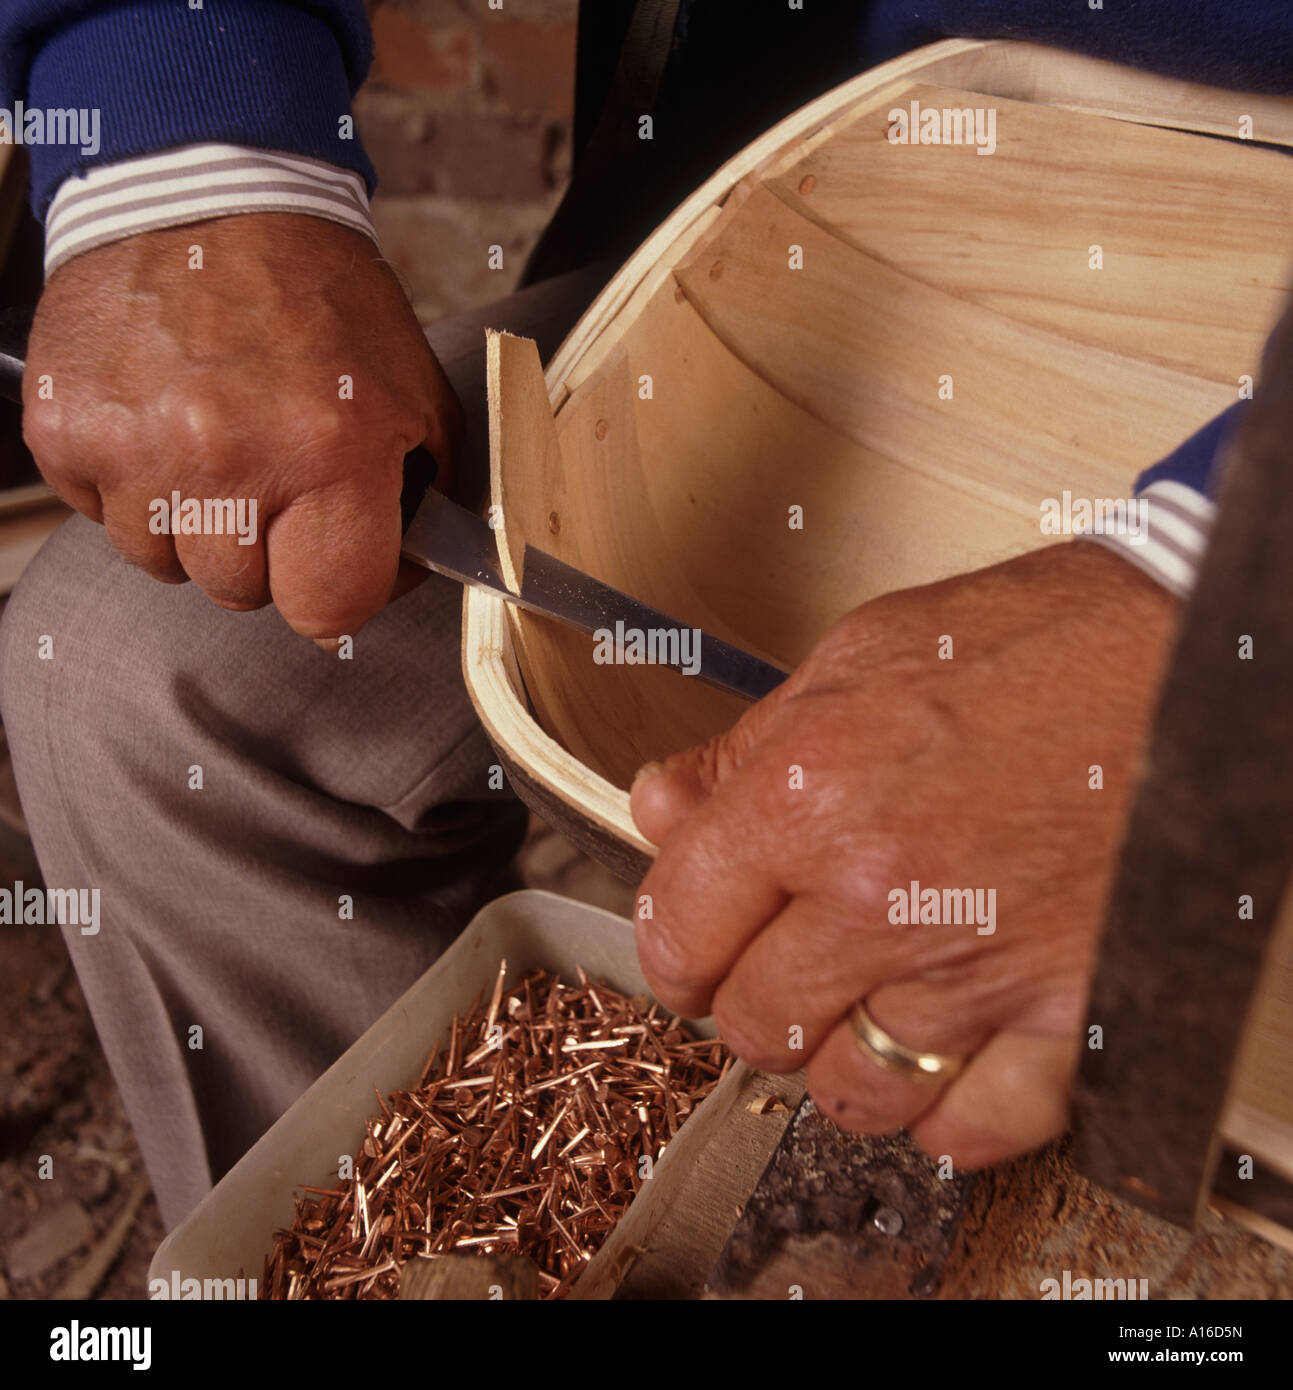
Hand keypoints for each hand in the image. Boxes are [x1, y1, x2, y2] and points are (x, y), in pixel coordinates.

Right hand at [22, 213, 461, 638]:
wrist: (208, 190)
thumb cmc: (316, 291)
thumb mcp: (412, 388)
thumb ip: (426, 491)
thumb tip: (410, 567)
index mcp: (329, 450)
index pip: (329, 609)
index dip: (343, 595)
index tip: (343, 568)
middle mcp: (228, 457)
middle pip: (242, 595)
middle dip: (268, 556)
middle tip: (277, 482)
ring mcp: (137, 448)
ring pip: (165, 565)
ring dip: (195, 527)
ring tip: (218, 446)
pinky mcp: (66, 430)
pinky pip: (101, 514)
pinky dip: (133, 487)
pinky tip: (163, 424)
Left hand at [630, 542, 1177, 1168]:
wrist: (1200, 654)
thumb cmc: (1046, 640)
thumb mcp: (860, 657)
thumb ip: (746, 750)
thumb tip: (665, 806)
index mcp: (810, 794)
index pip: (680, 927)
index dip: (675, 944)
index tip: (692, 946)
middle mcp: (882, 895)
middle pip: (755, 1025)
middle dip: (754, 1000)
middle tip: (782, 964)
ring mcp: (978, 967)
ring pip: (852, 1090)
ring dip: (843, 1060)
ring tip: (865, 1008)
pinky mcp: (1071, 1012)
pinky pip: (975, 1125)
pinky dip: (948, 1109)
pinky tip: (947, 1061)